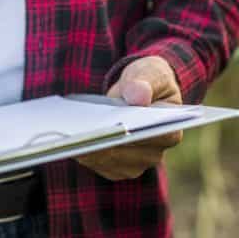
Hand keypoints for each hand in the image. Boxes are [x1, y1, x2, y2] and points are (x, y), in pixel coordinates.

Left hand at [76, 56, 182, 180]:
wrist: (138, 91)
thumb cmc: (148, 80)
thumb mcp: (150, 72)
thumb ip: (146, 82)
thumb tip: (139, 97)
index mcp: (170, 130)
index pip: (153, 137)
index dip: (131, 133)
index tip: (111, 128)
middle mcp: (154, 154)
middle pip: (124, 153)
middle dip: (101, 143)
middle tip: (78, 135)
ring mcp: (134, 163)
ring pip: (106, 161)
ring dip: (87, 149)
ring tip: (68, 137)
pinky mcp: (115, 167)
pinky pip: (96, 162)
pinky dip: (81, 151)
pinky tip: (67, 139)